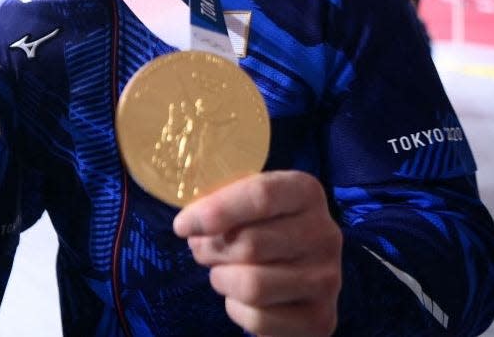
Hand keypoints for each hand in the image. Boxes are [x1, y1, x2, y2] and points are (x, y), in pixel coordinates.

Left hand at [173, 171, 341, 336]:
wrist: (295, 273)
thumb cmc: (259, 226)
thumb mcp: (244, 201)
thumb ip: (219, 200)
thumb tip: (188, 223)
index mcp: (305, 192)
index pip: (260, 196)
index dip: (215, 211)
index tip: (182, 225)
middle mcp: (325, 233)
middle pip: (250, 244)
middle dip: (211, 249)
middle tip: (201, 248)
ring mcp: (328, 278)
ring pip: (252, 285)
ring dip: (222, 279)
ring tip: (221, 271)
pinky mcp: (321, 318)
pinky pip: (259, 318)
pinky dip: (236, 309)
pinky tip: (242, 297)